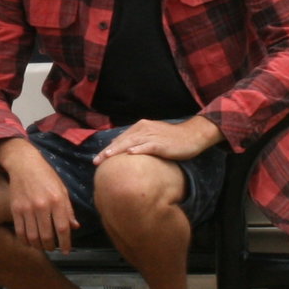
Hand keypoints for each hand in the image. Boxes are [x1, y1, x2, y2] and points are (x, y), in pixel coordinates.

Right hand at [0, 138, 76, 251]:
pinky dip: (25, 241)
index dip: (65, 243)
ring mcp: (27, 208)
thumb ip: (68, 210)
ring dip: (39, 246)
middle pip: (47, 236)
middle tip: (53, 248)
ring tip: (42, 245)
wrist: (24, 164)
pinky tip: (30, 241)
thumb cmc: (46, 176)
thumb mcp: (62, 190)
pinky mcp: (15, 209)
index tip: (66, 250)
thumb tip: (75, 227)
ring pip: (33, 237)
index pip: (63, 228)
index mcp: (57, 200)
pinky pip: (20, 231)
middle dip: (51, 247)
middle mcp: (42, 206)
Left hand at [92, 116, 222, 163]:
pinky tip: (130, 155)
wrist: (192, 135)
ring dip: (118, 150)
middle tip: (96, 161)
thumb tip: (126, 152)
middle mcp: (144, 129)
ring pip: (131, 143)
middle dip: (108, 151)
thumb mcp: (153, 138)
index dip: (108, 149)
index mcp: (140, 127)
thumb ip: (140, 142)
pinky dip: (139, 150)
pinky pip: (148, 146)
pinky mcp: (161, 143)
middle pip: (122, 141)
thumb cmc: (173, 139)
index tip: (98, 159)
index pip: (120, 139)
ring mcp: (152, 136)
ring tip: (107, 158)